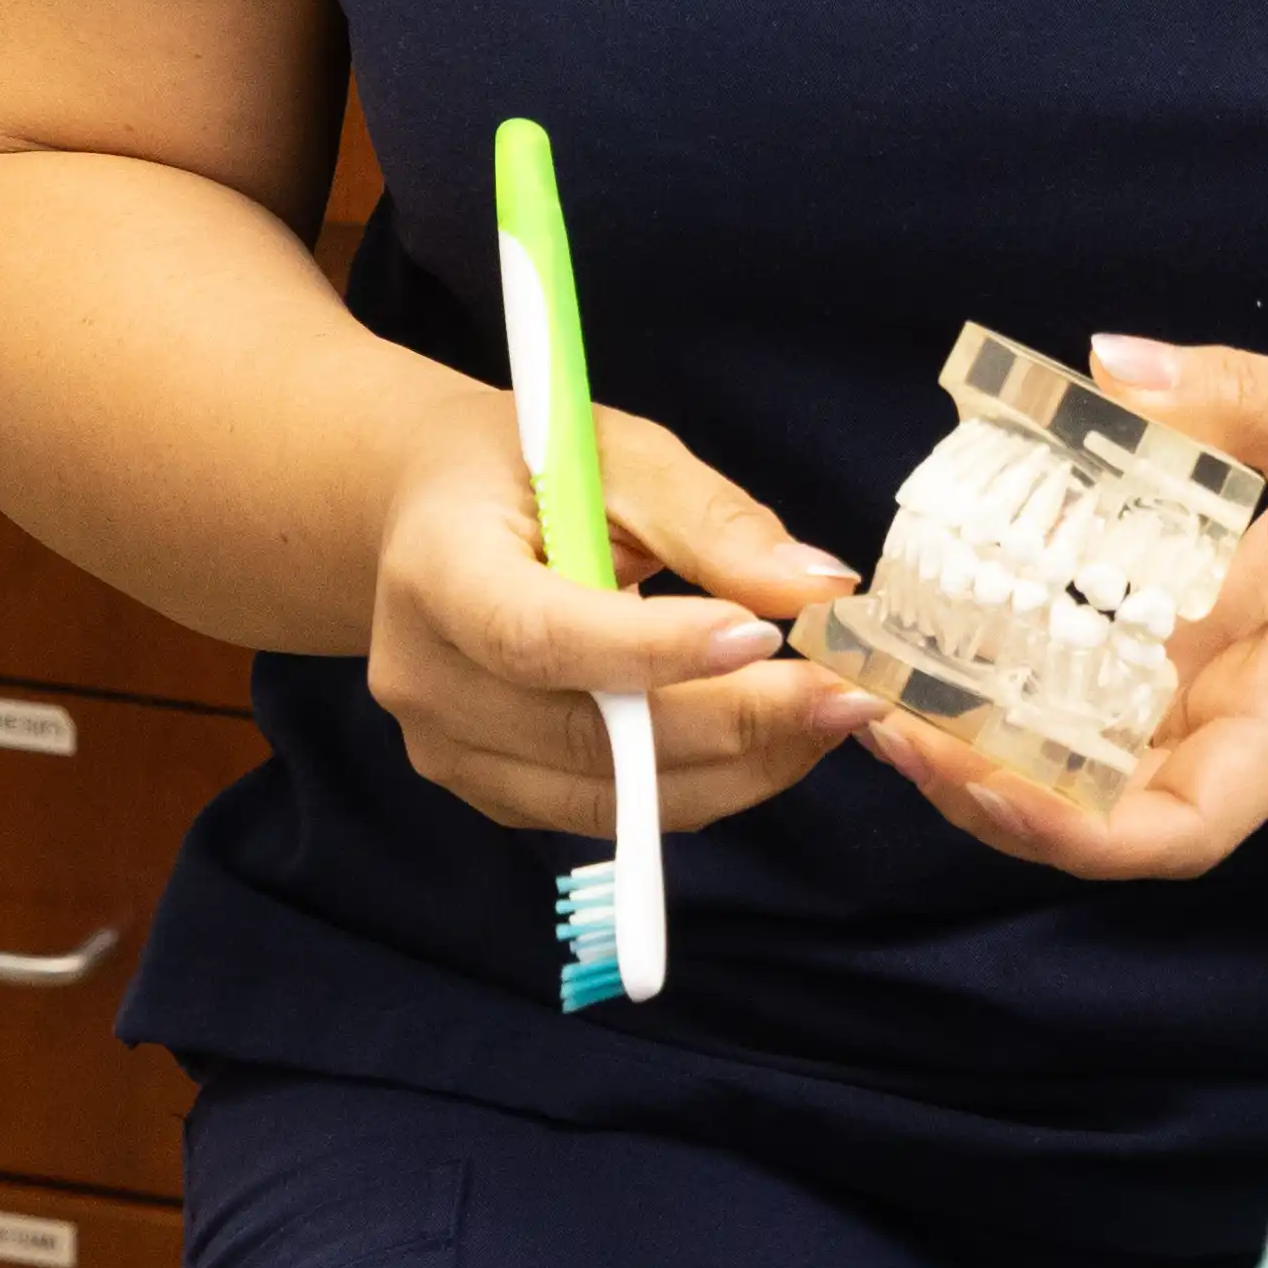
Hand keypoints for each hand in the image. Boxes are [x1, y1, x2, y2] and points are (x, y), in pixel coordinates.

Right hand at [361, 393, 873, 838]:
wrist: (430, 513)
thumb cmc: (528, 468)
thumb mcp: (615, 454)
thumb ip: (710, 519)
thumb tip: (818, 590)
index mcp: (436, 572)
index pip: (538, 635)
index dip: (651, 651)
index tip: (762, 636)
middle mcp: (426, 680)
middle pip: (586, 735)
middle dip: (731, 722)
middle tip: (842, 691)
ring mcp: (450, 751)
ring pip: (612, 797)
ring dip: (737, 766)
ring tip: (827, 713)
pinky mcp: (491, 792)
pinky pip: (611, 813)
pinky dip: (703, 784)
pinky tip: (768, 735)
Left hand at [861, 336, 1267, 885]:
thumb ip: (1237, 399)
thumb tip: (1111, 367)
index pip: (1180, 829)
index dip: (1067, 828)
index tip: (970, 773)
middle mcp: (1263, 734)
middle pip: (1110, 816)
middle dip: (990, 788)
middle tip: (878, 713)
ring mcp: (1246, 708)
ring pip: (1104, 769)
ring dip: (998, 745)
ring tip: (890, 687)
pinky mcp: (1232, 668)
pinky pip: (1123, 704)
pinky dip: (1041, 687)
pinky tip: (965, 634)